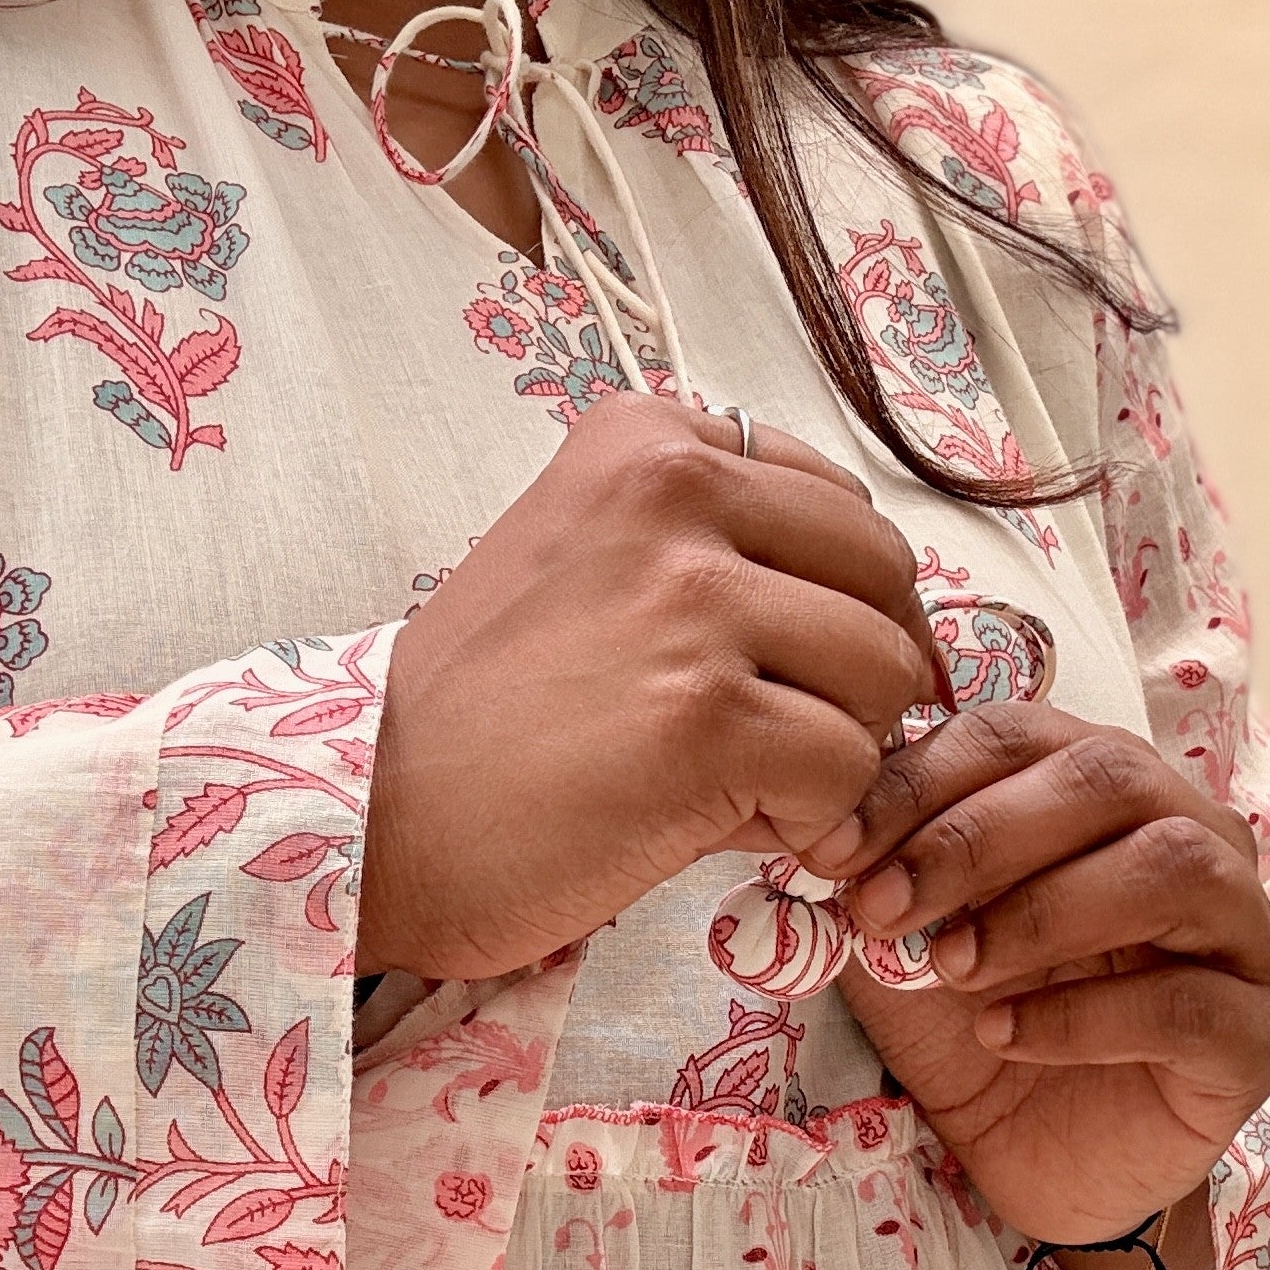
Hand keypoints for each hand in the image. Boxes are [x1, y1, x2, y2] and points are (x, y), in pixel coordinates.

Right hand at [358, 396, 943, 979]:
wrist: (381, 827)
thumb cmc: (482, 720)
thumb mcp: (582, 565)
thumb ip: (714, 549)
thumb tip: (887, 615)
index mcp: (645, 440)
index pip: (840, 505)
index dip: (839, 604)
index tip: (790, 669)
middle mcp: (672, 491)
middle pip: (885, 579)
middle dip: (858, 676)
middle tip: (786, 742)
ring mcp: (693, 602)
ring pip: (888, 673)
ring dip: (842, 752)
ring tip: (752, 786)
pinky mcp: (709, 718)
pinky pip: (850, 771)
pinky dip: (817, 822)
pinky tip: (736, 829)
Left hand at [835, 703, 1269, 1248]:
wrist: (1039, 1164)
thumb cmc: (980, 1028)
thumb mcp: (903, 945)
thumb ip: (875, 880)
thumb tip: (814, 832)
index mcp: (1100, 790)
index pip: (1021, 734)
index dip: (920, 779)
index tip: (829, 849)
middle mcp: (1189, 835)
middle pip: (1107, 776)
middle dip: (976, 836)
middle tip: (884, 908)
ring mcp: (1238, 932)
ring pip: (1172, 867)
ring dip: (1043, 911)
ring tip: (954, 971)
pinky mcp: (1252, 1034)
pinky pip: (1186, 1002)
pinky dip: (1082, 1016)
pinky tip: (1004, 1036)